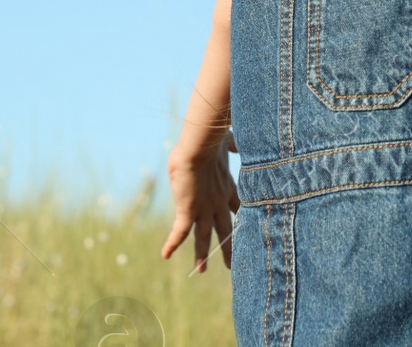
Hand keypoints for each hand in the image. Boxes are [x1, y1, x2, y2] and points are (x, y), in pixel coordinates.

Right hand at [161, 130, 239, 271]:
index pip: (237, 209)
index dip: (241, 219)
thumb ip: (231, 145)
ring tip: (201, 271)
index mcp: (227, 187)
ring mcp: (204, 208)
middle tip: (231, 265)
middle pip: (225, 230)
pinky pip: (179, 233)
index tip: (246, 228)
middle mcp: (218, 202)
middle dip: (227, 248)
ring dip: (201, 255)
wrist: (201, 145)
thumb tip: (235, 141)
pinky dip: (172, 244)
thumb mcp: (225, 141)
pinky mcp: (188, 211)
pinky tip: (165, 255)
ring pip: (203, 238)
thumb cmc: (212, 139)